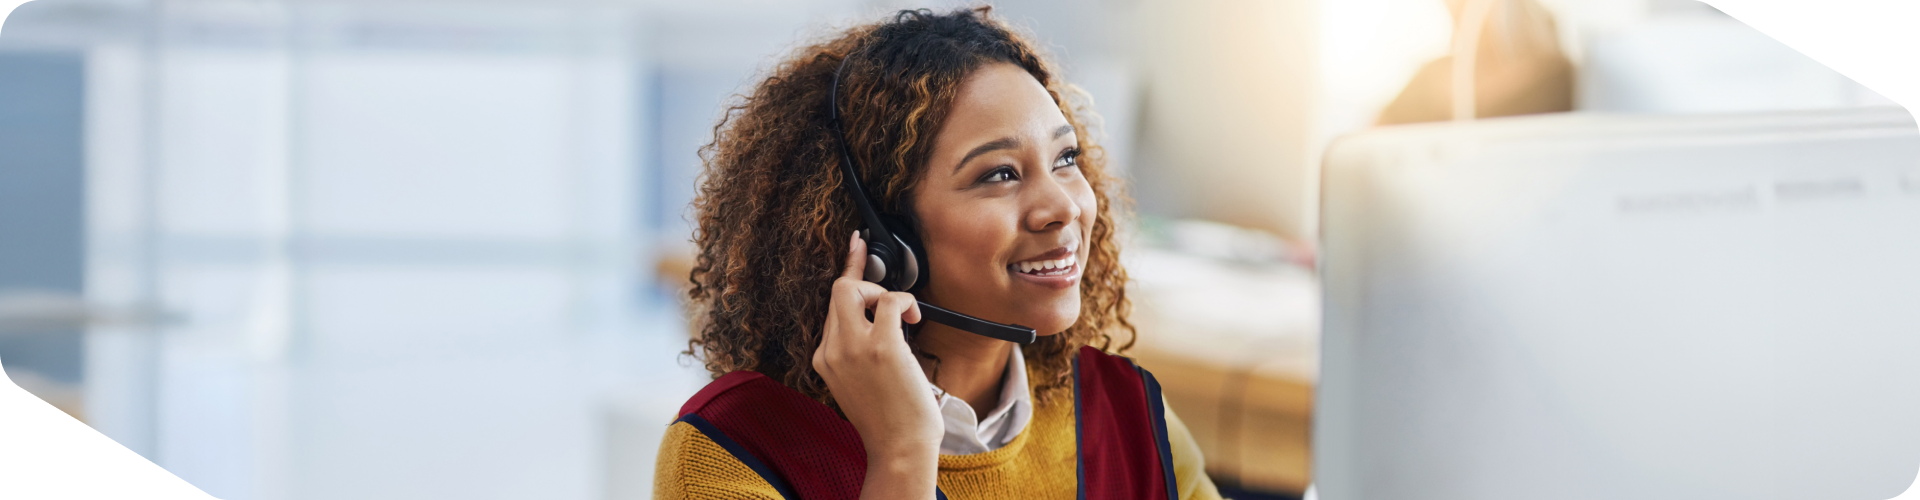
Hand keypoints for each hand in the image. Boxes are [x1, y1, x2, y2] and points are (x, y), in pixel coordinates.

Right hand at [814, 231, 941, 498]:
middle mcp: (832, 350)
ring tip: (903, 317)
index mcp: (824, 358)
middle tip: (884, 285)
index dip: (847, 272)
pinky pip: (888, 300)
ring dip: (883, 291)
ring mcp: (853, 347)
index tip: (856, 246)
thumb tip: (878, 316)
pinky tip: (913, 318)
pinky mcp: (881, 346)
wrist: (899, 448)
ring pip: (854, 288)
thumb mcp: (858, 382)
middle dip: (864, 278)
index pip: (830, 306)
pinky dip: (904, 301)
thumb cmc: (889, 420)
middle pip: (839, 290)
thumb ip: (856, 350)